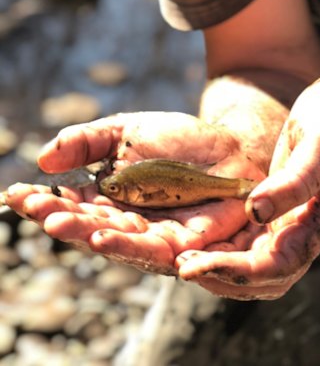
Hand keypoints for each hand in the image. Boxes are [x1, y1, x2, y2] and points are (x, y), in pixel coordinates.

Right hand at [4, 111, 264, 274]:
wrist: (234, 144)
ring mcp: (153, 235)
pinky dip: (127, 246)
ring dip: (86, 234)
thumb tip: (43, 158)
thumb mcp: (126, 131)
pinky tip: (103, 237)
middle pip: (87, 226)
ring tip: (59, 224)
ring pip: (114, 241)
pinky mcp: (184, 244)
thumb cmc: (179, 139)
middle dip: (59, 218)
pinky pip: (154, 250)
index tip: (16, 194)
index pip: (69, 204)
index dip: (42, 201)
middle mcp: (125, 222)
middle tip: (37, 209)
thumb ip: (86, 141)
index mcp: (107, 198)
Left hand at [176, 71, 319, 298]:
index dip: (238, 271)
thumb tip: (256, 212)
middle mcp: (305, 231)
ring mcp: (290, 222)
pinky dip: (221, 246)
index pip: (279, 265)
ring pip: (252, 265)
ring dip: (218, 268)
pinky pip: (247, 240)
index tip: (200, 266)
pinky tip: (194, 238)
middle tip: (181, 267)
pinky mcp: (275, 207)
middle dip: (222, 278)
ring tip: (180, 259)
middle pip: (263, 278)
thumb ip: (296, 180)